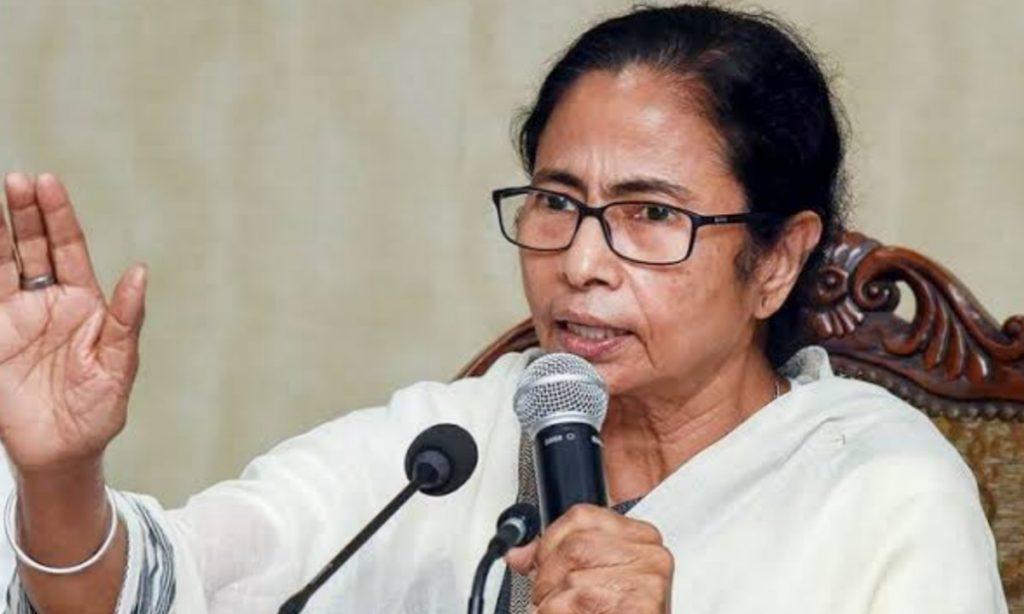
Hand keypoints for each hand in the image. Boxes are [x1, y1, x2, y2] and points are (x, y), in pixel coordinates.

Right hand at [0, 172, 146, 473]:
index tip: (47, 183)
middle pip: (34, 247)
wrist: (62, 452)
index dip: (58, 216)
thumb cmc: (99, 411)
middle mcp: (49, 303)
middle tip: (17, 180)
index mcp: (85, 304)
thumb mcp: (119, 365)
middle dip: (25, 213)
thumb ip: (128, 319)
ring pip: (3, 263)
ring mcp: (17, 317)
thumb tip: (139, 271)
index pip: (69, 249)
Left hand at [506, 504, 673, 613]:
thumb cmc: (611, 612)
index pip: (582, 516)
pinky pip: (575, 602)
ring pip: (572, 578)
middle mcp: (651, 556)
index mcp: (641, 538)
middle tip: (549, 597)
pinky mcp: (639, 608)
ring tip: (565, 612)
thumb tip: (518, 552)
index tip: (543, 562)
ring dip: (553, 603)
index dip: (550, 541)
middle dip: (549, 576)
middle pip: (575, 547)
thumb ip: (553, 559)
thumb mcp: (587, 579)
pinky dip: (558, 613)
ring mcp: (649, 583)